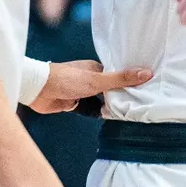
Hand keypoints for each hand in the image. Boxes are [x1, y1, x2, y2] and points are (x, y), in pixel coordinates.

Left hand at [28, 60, 152, 113]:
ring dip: (108, 106)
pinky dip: (97, 113)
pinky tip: (107, 118)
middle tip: (139, 104)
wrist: (38, 90)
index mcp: (96, 68)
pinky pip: (90, 109)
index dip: (130, 82)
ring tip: (128, 113)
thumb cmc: (66, 79)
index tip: (145, 89)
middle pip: (110, 89)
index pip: (118, 75)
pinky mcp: (74, 103)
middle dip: (121, 96)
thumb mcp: (97, 80)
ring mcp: (82, 91)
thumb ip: (121, 79)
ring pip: (101, 100)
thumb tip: (147, 73)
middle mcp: (90, 79)